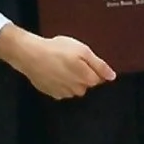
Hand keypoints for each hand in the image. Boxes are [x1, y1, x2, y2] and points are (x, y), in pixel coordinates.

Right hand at [0, 26, 115, 99]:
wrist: (30, 55)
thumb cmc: (57, 50)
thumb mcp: (83, 51)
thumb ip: (99, 65)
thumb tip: (112, 77)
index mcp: (87, 79)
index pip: (99, 79)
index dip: (93, 68)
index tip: (83, 60)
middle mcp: (77, 89)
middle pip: (87, 84)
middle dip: (83, 74)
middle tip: (71, 62)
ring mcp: (63, 93)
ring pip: (74, 89)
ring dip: (72, 80)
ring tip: (62, 66)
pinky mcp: (51, 93)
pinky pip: (62, 91)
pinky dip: (60, 84)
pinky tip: (54, 73)